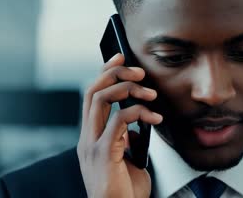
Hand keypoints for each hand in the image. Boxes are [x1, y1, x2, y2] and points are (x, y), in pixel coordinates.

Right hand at [77, 53, 162, 197]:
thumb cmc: (124, 190)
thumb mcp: (127, 157)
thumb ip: (128, 138)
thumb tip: (138, 123)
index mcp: (91, 136)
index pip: (92, 95)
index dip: (104, 73)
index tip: (120, 58)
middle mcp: (87, 137)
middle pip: (93, 91)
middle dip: (116, 74)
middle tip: (140, 71)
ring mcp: (92, 145)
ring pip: (101, 99)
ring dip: (129, 90)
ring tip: (151, 94)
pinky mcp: (103, 153)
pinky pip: (118, 121)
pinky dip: (139, 113)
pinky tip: (155, 119)